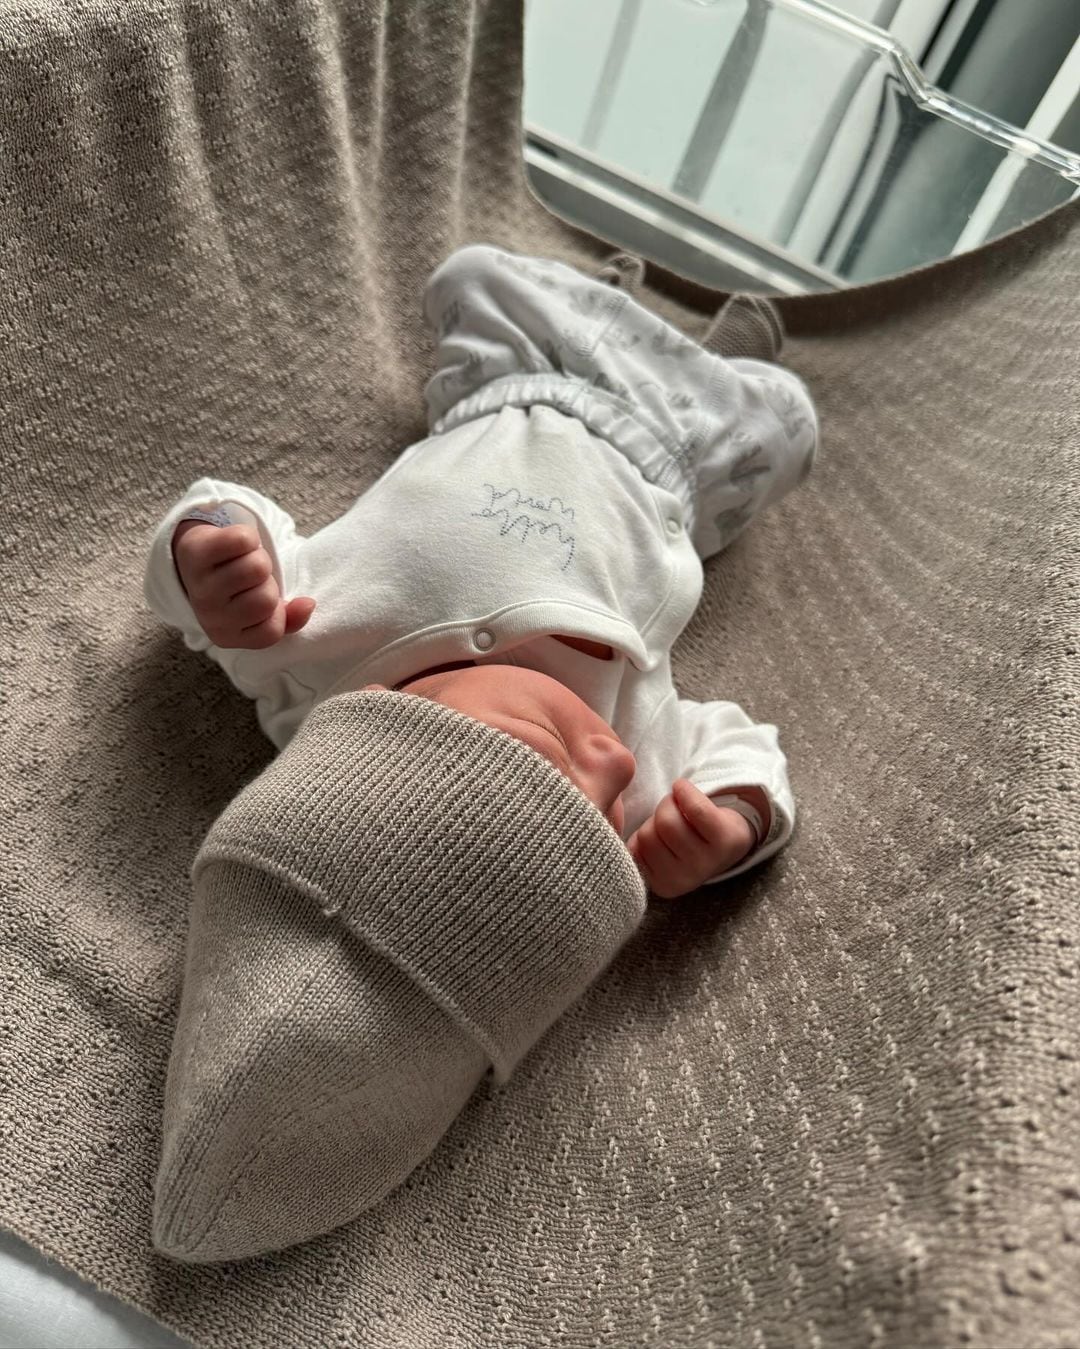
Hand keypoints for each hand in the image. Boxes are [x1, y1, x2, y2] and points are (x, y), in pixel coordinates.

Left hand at [171, 520, 315, 649]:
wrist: (198, 560)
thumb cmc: (237, 590)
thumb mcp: (262, 613)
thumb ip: (291, 619)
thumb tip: (309, 604)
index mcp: (226, 635)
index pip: (273, 629)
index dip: (278, 610)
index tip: (263, 600)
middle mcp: (209, 615)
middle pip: (266, 599)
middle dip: (269, 582)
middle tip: (253, 578)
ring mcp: (200, 585)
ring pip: (257, 568)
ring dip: (260, 558)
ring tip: (246, 561)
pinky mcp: (196, 553)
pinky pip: (243, 541)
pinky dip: (249, 538)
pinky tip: (236, 545)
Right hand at [626, 778, 756, 898]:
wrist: (727, 832)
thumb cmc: (682, 837)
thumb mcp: (651, 849)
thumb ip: (630, 847)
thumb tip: (607, 832)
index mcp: (662, 886)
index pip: (634, 848)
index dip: (645, 830)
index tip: (661, 833)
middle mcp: (685, 881)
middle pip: (650, 833)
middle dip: (657, 817)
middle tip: (674, 817)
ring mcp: (707, 862)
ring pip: (668, 819)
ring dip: (671, 802)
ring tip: (682, 808)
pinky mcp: (725, 841)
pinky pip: (695, 809)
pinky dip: (685, 790)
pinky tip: (684, 789)